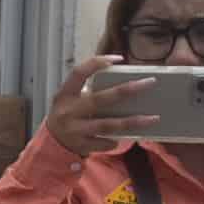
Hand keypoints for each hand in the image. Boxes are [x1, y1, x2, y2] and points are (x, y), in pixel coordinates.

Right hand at [42, 56, 158, 157]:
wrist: (51, 143)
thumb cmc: (67, 114)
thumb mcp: (69, 99)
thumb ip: (88, 90)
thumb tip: (124, 83)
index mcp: (65, 94)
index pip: (79, 72)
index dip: (97, 63)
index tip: (119, 59)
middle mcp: (69, 111)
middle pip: (100, 99)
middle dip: (126, 90)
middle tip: (149, 83)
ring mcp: (74, 129)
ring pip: (107, 125)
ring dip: (131, 121)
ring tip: (153, 118)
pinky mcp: (80, 145)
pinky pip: (104, 142)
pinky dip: (115, 140)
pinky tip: (124, 137)